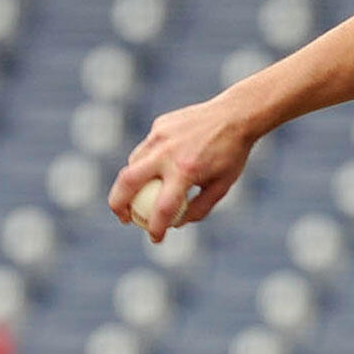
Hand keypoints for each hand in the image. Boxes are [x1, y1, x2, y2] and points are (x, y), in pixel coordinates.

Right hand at [108, 94, 255, 241]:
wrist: (235, 115)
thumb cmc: (231, 155)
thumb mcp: (222, 186)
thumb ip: (199, 207)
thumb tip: (176, 223)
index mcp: (185, 171)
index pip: (162, 208)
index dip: (155, 228)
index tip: (155, 238)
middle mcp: (167, 152)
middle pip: (127, 182)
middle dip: (118, 205)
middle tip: (124, 219)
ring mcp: (160, 136)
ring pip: (132, 164)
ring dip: (130, 184)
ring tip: (139, 196)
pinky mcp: (159, 126)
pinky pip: (145, 149)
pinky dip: (146, 163)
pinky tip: (158, 168)